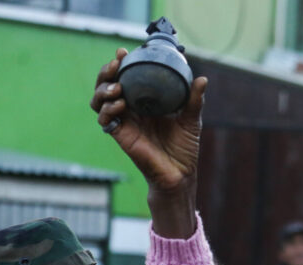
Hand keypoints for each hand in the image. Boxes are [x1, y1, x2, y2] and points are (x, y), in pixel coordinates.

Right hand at [90, 48, 206, 237]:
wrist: (181, 173)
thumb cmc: (185, 147)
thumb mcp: (191, 119)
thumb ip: (194, 99)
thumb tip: (202, 79)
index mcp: (144, 102)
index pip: (126, 78)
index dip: (121, 65)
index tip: (123, 53)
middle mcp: (131, 110)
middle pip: (107, 86)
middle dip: (106, 73)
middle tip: (115, 65)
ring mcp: (124, 123)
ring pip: (99, 101)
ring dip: (103, 90)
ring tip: (117, 87)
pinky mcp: (121, 136)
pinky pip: (105, 120)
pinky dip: (108, 109)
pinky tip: (120, 104)